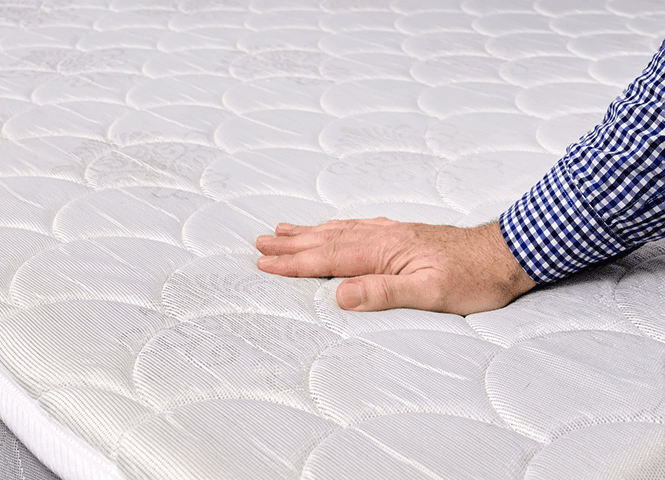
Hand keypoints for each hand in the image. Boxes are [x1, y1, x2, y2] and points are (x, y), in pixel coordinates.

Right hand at [255, 218, 535, 314]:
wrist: (508, 253)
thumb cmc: (473, 277)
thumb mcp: (430, 293)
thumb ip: (383, 292)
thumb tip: (340, 294)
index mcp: (382, 251)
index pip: (327, 258)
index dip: (293, 262)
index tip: (264, 263)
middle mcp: (382, 236)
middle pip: (326, 238)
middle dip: (291, 243)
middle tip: (260, 242)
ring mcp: (392, 232)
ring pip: (339, 229)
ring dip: (308, 231)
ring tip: (283, 229)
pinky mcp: (403, 234)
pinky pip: (356, 226)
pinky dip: (335, 227)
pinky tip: (333, 226)